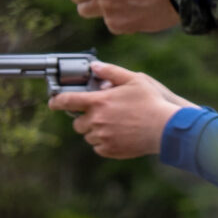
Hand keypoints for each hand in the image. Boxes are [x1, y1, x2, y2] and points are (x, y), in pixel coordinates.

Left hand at [52, 62, 189, 159]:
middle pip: (77, 122)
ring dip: (95, 130)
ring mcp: (102, 137)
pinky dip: (104, 142)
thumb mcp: (134, 79)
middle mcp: (96, 121)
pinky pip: (98, 147)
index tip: (53, 102)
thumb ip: (111, 72)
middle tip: (102, 113)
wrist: (164, 128)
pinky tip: (119, 134)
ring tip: (114, 124)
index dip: (57, 101)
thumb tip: (94, 67)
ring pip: (88, 135)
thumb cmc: (151, 102)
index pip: (68, 101)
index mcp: (99, 102)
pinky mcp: (109, 150)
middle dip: (86, 117)